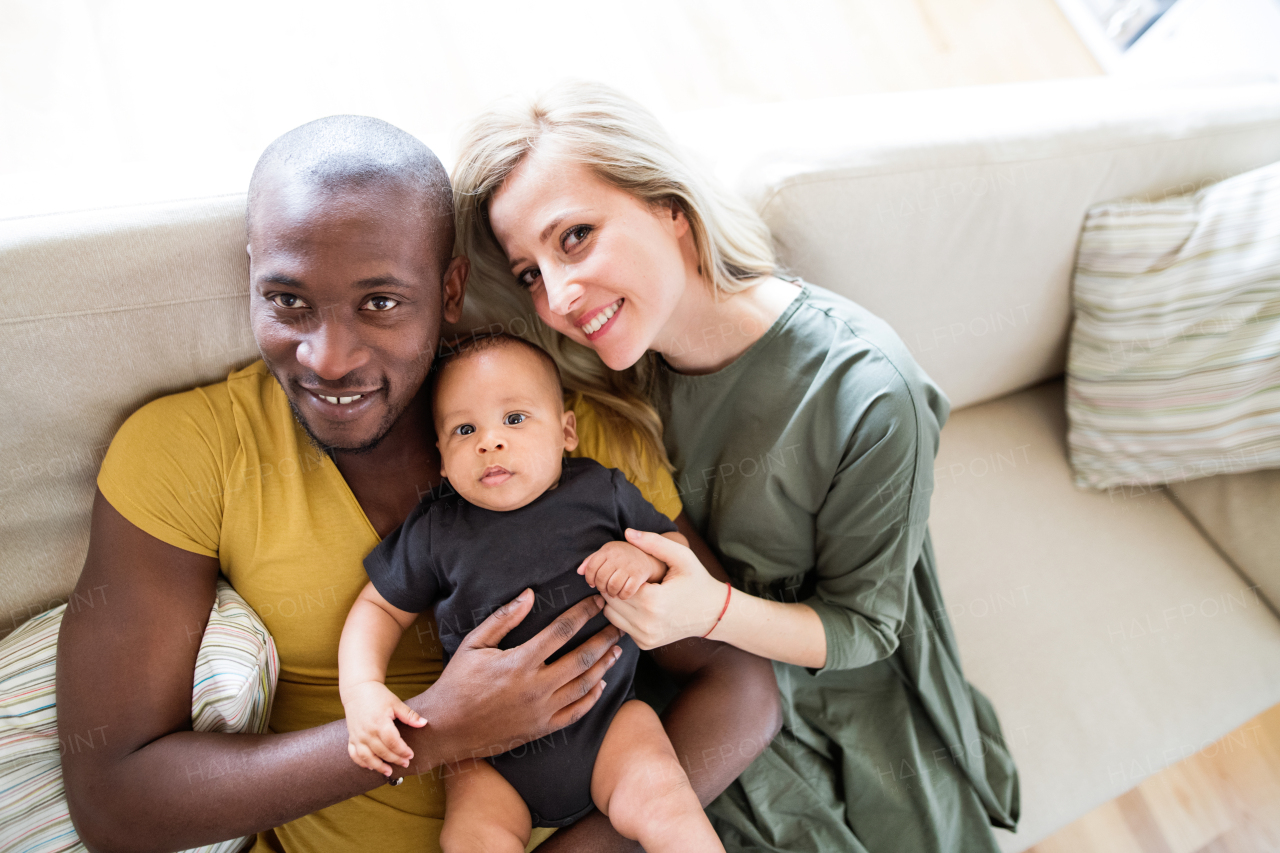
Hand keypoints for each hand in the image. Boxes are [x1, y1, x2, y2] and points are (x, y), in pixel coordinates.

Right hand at [342, 681, 426, 776]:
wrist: (357, 690)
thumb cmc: (378, 696)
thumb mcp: (396, 703)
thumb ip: (409, 715)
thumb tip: (424, 723)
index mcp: (379, 722)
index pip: (393, 742)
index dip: (403, 750)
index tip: (411, 754)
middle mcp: (367, 732)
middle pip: (382, 752)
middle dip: (395, 759)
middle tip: (405, 763)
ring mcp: (357, 736)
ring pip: (367, 757)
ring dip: (378, 766)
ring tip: (389, 772)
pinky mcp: (351, 737)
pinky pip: (354, 754)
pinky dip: (361, 762)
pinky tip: (370, 767)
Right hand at [409, 590, 624, 766]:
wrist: (445, 729)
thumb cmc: (457, 682)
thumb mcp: (474, 644)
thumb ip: (504, 618)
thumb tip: (529, 594)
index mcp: (520, 662)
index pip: (562, 630)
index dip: (584, 613)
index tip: (598, 601)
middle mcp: (536, 687)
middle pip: (583, 658)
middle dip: (605, 638)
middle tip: (618, 625)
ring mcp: (541, 711)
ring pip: (585, 686)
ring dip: (604, 665)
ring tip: (615, 651)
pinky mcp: (542, 730)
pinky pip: (576, 713)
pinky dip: (592, 698)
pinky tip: (600, 685)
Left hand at [578, 540, 664, 599]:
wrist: (655, 557)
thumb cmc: (628, 557)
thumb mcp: (610, 552)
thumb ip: (593, 560)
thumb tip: (579, 571)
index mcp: (609, 549)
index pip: (591, 567)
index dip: (590, 578)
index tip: (594, 583)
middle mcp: (619, 556)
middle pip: (600, 578)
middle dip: (601, 586)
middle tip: (606, 588)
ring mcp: (630, 567)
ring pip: (612, 587)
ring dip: (611, 593)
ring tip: (614, 592)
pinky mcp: (641, 579)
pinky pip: (625, 592)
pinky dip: (622, 596)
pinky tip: (624, 594)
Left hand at [601, 530, 728, 649]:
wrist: (713, 613)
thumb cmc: (697, 581)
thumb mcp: (682, 557)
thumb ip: (654, 542)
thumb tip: (627, 533)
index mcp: (653, 602)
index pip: (617, 583)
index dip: (620, 571)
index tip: (630, 566)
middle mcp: (646, 624)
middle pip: (611, 600)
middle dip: (616, 585)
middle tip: (629, 575)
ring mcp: (645, 637)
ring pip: (611, 614)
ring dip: (617, 600)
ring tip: (634, 588)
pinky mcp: (645, 644)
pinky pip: (621, 625)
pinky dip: (625, 614)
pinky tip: (640, 603)